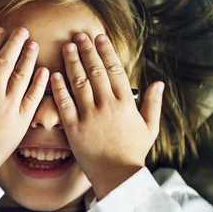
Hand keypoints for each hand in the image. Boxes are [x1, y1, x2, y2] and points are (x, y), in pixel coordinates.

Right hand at [0, 26, 48, 180]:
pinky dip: (39, 83)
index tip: (0, 30)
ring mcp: (8, 107)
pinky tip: (45, 71)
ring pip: (21, 76)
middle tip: (23, 30)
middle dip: (14, 43)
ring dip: (28, 58)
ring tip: (34, 44)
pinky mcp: (21, 120)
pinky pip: (33, 98)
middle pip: (5, 62)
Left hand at [51, 33, 164, 199]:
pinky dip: (59, 88)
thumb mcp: (149, 128)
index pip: (115, 70)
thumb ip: (153, 104)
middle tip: (79, 35)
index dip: (106, 51)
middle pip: (95, 71)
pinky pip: (65, 104)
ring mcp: (90, 116)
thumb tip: (158, 82)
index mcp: (126, 103)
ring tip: (66, 47)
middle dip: (87, 51)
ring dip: (72, 63)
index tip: (99, 37)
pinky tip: (54, 74)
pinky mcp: (74, 129)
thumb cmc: (133, 152)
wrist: (117, 175)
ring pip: (79, 83)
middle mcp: (108, 106)